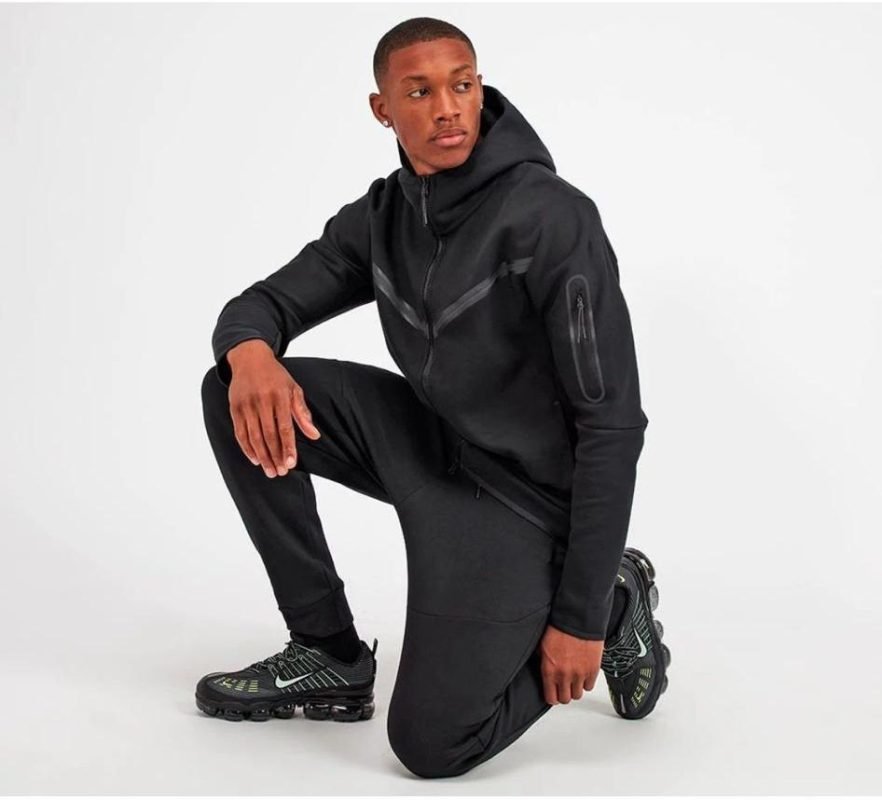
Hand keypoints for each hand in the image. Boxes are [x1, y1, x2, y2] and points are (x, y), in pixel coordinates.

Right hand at [226, 342, 320, 477]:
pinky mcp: (234, 408)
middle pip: (269, 435)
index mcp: (280, 396)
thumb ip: (302, 413)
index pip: (285, 428)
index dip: (288, 447)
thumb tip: (314, 435)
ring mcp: (246, 405)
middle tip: (280, 472)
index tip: (291, 463)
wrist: (250, 358)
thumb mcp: (294, 389)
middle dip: (275, 456)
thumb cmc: (276, 376)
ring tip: (270, 471)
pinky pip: (240, 432)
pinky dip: (247, 448)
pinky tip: (255, 459)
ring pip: (254, 437)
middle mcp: (262, 401)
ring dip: (262, 456)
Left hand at [539, 623, 603, 703]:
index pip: (551, 698)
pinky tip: (582, 672)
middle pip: (565, 699)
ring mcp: (580, 674)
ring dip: (575, 688)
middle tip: (563, 685)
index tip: (553, 693)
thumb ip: (542, 662)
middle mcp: (564, 675)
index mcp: (549, 670)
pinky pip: (589, 686)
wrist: (577, 619)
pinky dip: (586, 681)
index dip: (552, 696)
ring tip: (573, 678)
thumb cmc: (559, 628)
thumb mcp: (542, 646)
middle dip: (564, 693)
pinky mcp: (593, 670)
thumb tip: (541, 670)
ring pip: (578, 694)